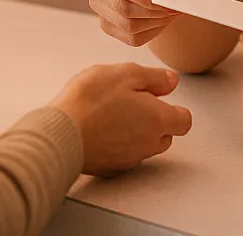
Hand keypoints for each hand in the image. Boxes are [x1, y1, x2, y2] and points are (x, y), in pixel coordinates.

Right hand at [50, 63, 192, 177]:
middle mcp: (147, 144)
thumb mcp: (125, 73)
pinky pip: (122, 156)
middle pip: (165, 136)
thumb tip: (171, 81)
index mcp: (157, 120)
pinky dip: (117, 145)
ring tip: (112, 114)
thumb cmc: (89, 101)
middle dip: (155, 121)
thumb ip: (154, 77)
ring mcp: (128, 159)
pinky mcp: (109, 169)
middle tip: (132, 103)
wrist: (58, 133)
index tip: (160, 98)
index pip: (184, 121)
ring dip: (135, 133)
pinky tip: (99, 130)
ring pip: (143, 147)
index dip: (175, 109)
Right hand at [84, 0, 192, 46]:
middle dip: (154, 9)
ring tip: (170, 8)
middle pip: (121, 5)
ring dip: (156, 20)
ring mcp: (97, 2)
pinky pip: (131, 37)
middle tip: (176, 4)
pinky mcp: (106, 23)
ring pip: (127, 24)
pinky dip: (151, 30)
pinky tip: (159, 17)